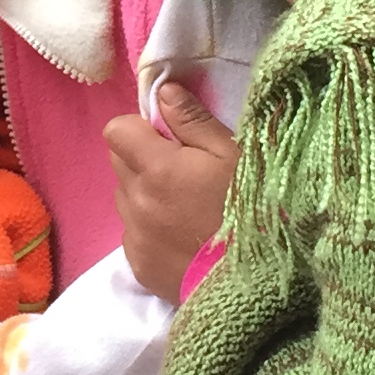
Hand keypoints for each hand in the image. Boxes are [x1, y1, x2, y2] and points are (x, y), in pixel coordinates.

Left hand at [107, 81, 238, 301]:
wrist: (258, 282)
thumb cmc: (253, 210)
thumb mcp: (234, 155)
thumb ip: (193, 121)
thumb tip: (163, 92)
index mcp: (157, 169)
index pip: (116, 131)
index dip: (139, 129)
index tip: (167, 139)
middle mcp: (136, 202)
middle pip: (119, 163)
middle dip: (142, 159)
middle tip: (181, 173)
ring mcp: (134, 237)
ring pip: (125, 199)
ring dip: (145, 195)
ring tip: (185, 209)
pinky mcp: (138, 266)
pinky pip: (132, 234)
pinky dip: (149, 229)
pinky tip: (183, 238)